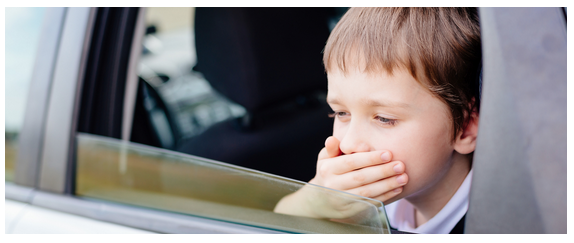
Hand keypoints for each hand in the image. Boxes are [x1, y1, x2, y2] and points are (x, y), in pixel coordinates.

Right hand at [274, 136, 407, 218]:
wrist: (321, 200)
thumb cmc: (329, 172)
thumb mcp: (326, 158)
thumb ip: (332, 148)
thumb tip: (333, 139)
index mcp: (328, 169)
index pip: (351, 162)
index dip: (370, 158)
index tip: (388, 153)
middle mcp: (333, 185)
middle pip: (361, 178)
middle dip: (383, 171)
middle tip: (400, 165)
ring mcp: (342, 199)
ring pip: (367, 192)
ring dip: (387, 185)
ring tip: (403, 177)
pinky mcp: (351, 210)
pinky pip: (370, 202)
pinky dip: (385, 196)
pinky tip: (397, 188)